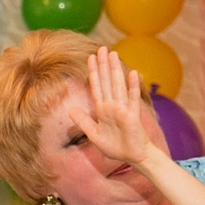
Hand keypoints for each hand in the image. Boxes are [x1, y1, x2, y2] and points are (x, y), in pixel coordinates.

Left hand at [81, 47, 162, 167]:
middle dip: (103, 65)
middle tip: (102, 48)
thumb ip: (83, 121)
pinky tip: (133, 73)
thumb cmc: (115, 146)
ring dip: (115, 70)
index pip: (96, 87)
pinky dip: (132, 87)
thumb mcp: (93, 134)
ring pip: (117, 85)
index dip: (93, 73)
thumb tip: (71, 109)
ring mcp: (123, 109)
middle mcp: (113, 105)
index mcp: (103, 109)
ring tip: (113, 54)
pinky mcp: (132, 115)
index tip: (90, 58)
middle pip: (106, 81)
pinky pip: (132, 99)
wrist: (132, 156)